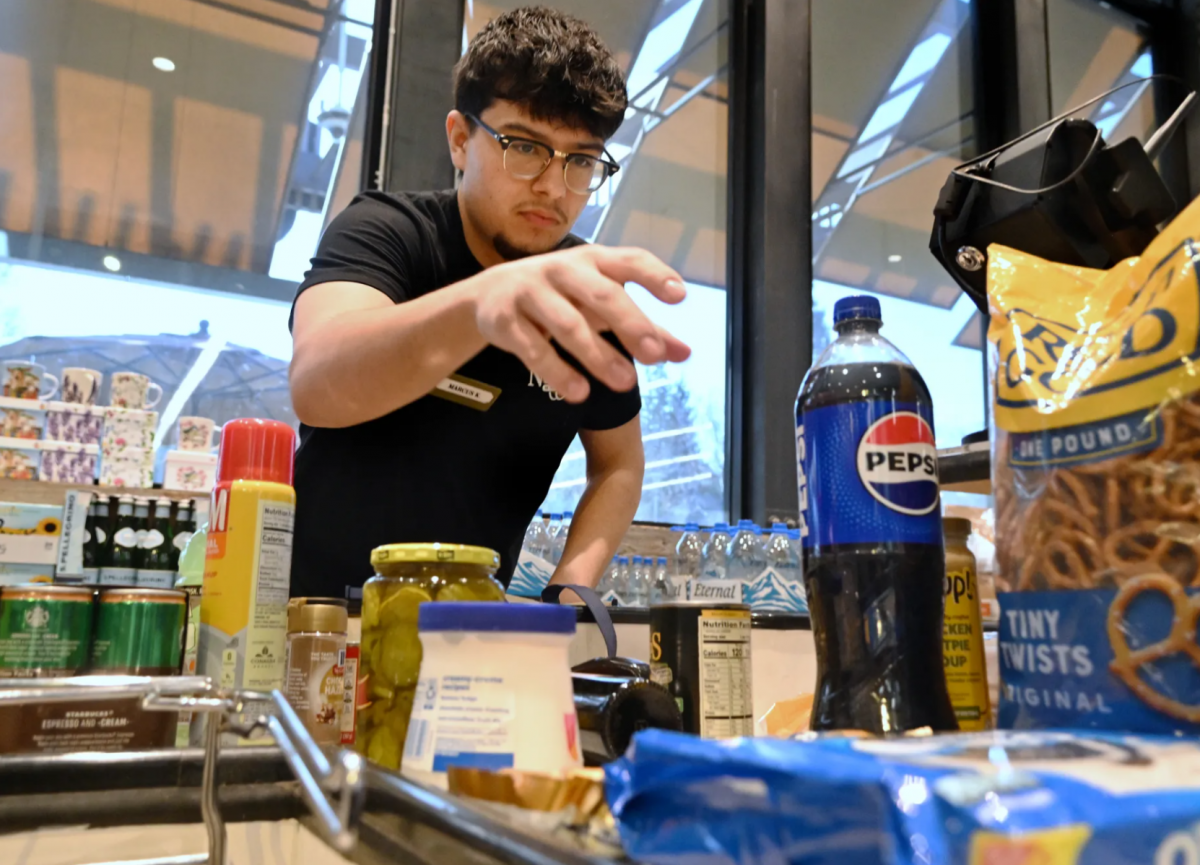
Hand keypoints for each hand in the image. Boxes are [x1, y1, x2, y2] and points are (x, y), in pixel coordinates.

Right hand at [472, 245, 691, 401]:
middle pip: (601, 294)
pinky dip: (556, 371)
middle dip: (630, 323)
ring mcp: (531, 291)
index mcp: (593, 260)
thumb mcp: (598, 304)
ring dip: (597, 354)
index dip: (654, 275)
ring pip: (568, 324)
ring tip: (625, 383)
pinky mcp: (504, 320)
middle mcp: (563, 269)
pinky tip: (579, 392)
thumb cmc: (558, 296)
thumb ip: (643, 327)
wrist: (485, 296)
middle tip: (655, 355)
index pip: (629, 260)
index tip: (680, 296)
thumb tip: (684, 353)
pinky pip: (532, 347)